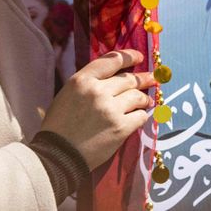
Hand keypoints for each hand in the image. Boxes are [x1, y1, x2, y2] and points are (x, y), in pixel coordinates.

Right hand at [40, 49, 155, 169]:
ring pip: (137, 96)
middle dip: (144, 78)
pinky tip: (139, 116)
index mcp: (82, 80)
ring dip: (144, 99)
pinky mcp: (121, 128)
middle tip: (152, 78)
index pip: (113, 60)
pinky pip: (140, 116)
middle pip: (129, 79)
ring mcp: (111, 109)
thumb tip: (115, 76)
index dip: (129, 56)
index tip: (139, 57)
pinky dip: (141, 115)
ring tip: (146, 101)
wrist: (58, 155)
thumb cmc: (59, 125)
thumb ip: (90, 82)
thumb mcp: (68, 93)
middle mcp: (98, 91)